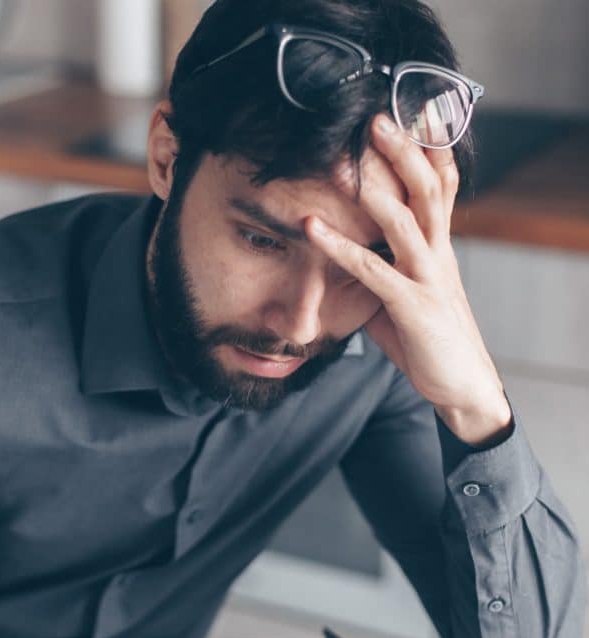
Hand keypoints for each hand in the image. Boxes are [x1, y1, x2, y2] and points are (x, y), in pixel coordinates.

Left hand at [306, 113, 510, 445]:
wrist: (462, 386)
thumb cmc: (430, 339)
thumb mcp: (404, 296)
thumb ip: (380, 271)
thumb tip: (345, 259)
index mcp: (439, 248)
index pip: (440, 188)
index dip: (426, 151)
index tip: (407, 116)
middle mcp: (439, 254)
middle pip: (429, 189)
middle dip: (405, 150)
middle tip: (376, 117)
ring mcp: (429, 278)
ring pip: (408, 219)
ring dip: (378, 185)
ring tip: (348, 156)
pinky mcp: (413, 306)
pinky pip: (372, 269)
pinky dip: (339, 245)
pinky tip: (311, 227)